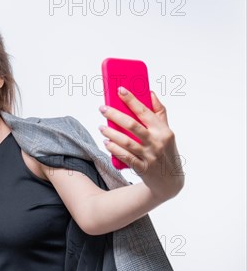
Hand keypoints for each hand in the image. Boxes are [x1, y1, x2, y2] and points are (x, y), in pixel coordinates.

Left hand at [98, 87, 184, 201]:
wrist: (169, 180)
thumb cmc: (166, 151)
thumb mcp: (167, 132)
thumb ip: (160, 112)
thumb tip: (150, 93)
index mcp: (163, 130)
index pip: (145, 111)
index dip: (132, 100)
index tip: (120, 90)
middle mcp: (157, 142)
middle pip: (132, 125)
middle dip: (115, 115)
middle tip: (102, 109)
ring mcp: (150, 156)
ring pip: (126, 142)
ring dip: (111, 133)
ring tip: (101, 127)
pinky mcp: (142, 168)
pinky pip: (125, 156)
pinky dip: (114, 149)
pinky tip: (106, 143)